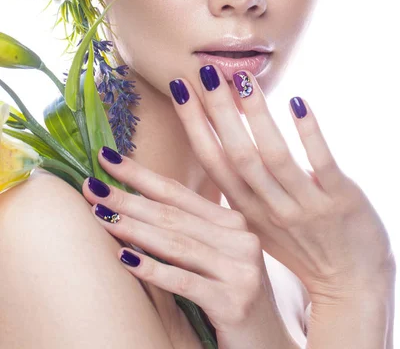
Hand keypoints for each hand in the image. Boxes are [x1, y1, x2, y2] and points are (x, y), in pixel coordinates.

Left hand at [82, 148, 292, 348]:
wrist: (267, 345)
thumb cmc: (232, 295)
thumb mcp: (216, 257)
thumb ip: (189, 230)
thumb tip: (135, 205)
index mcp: (233, 221)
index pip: (178, 192)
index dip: (140, 174)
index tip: (107, 158)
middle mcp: (240, 238)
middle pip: (172, 214)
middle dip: (128, 198)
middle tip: (91, 186)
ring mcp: (240, 269)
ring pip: (176, 243)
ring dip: (133, 228)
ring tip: (100, 216)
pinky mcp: (235, 301)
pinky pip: (184, 281)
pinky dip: (153, 269)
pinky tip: (125, 259)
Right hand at [168, 66, 395, 303]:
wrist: (351, 284)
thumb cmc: (301, 246)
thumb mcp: (259, 222)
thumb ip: (241, 187)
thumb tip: (222, 145)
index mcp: (247, 209)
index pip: (213, 162)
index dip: (195, 126)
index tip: (181, 89)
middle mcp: (271, 208)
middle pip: (238, 155)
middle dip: (218, 112)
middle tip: (204, 72)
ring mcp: (306, 205)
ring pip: (274, 157)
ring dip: (257, 115)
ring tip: (243, 79)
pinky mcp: (341, 200)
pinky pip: (323, 163)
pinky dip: (309, 133)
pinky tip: (299, 102)